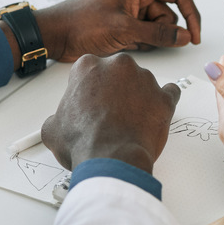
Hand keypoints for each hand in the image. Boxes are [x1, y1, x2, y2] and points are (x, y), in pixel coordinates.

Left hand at [28, 0, 201, 62]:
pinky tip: (124, 45)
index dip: (191, 15)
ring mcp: (131, 9)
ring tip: (128, 42)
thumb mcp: (124, 30)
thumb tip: (184, 37)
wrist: (55, 34)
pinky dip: (140, 43)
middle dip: (162, 32)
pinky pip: (145, 35)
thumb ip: (158, 35)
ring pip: (158, 28)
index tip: (194, 35)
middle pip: (169, 14)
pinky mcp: (125, 23)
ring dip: (150, 39)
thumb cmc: (80, 22)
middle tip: (145, 40)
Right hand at [41, 54, 180, 172]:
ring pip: (143, 83)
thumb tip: (59, 123)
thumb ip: (59, 116)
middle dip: (115, 91)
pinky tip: (155, 114)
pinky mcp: (164, 97)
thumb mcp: (53, 129)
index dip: (90, 91)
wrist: (112, 158)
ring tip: (130, 122)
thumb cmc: (85, 141)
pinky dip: (164, 101)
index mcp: (88, 66)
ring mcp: (144, 79)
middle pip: (118, 74)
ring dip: (138, 98)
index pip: (90, 72)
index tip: (91, 104)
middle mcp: (118, 66)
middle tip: (110, 114)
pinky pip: (170, 93)